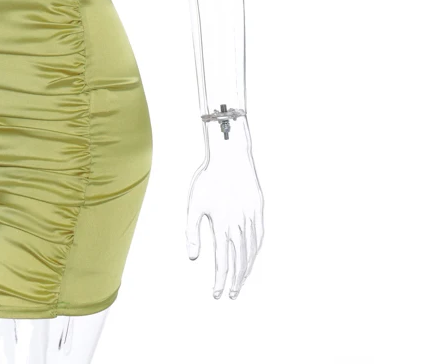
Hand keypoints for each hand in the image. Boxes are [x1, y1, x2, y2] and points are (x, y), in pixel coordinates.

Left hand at [185, 115, 263, 298]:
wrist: (230, 157)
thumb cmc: (208, 178)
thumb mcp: (194, 204)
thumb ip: (193, 231)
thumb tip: (193, 256)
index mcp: (222, 226)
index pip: (222, 261)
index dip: (220, 280)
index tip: (217, 294)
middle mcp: (239, 225)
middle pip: (238, 261)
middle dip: (234, 280)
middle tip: (230, 294)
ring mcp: (251, 218)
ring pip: (250, 251)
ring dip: (245, 269)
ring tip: (240, 282)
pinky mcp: (258, 209)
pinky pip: (259, 236)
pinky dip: (255, 251)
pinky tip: (251, 257)